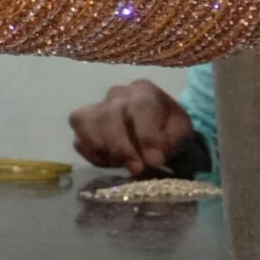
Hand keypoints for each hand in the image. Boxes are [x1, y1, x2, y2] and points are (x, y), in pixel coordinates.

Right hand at [68, 79, 193, 174]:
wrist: (155, 130)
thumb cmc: (168, 130)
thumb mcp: (180, 133)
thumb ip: (170, 142)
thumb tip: (151, 158)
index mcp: (144, 91)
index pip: (140, 107)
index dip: (146, 136)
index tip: (155, 161)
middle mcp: (116, 94)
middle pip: (109, 115)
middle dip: (122, 147)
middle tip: (137, 168)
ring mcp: (96, 107)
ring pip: (86, 123)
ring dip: (105, 150)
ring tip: (123, 164)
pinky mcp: (82, 124)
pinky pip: (79, 140)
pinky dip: (92, 155)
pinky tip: (111, 161)